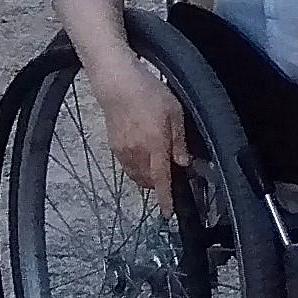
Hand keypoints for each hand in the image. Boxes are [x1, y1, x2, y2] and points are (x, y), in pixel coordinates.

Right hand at [88, 60, 186, 198]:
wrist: (116, 84)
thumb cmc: (149, 93)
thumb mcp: (175, 113)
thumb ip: (179, 141)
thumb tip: (183, 162)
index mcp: (155, 145)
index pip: (161, 179)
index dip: (165, 198)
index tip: (168, 213)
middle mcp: (137, 153)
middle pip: (148, 181)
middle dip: (159, 184)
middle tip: (171, 173)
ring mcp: (122, 151)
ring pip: (136, 176)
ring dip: (148, 177)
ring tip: (158, 165)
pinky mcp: (113, 146)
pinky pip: (127, 166)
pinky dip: (137, 168)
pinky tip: (144, 156)